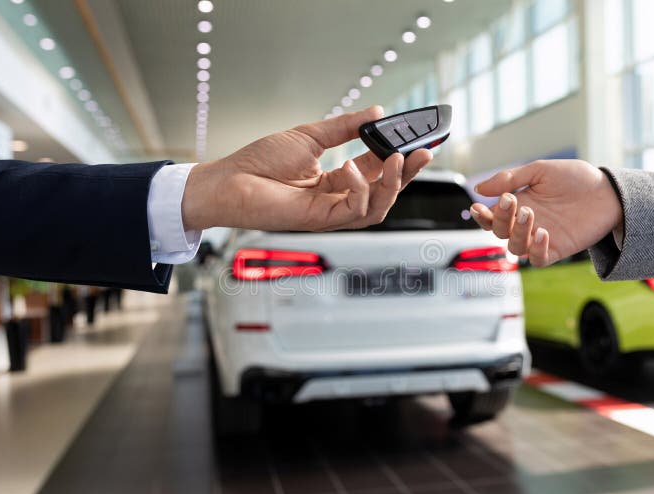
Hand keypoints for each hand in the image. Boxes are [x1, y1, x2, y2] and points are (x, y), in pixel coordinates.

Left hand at [182, 106, 431, 231]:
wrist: (230, 181)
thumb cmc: (260, 162)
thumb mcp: (311, 136)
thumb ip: (345, 127)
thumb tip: (377, 112)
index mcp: (335, 180)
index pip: (376, 170)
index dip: (399, 157)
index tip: (418, 141)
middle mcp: (336, 199)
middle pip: (384, 192)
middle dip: (407, 174)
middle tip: (424, 153)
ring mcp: (330, 213)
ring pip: (377, 207)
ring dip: (392, 184)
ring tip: (397, 159)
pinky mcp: (321, 221)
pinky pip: (354, 211)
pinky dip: (361, 190)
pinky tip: (353, 169)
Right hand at [470, 159, 623, 266]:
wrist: (608, 191)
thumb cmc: (576, 179)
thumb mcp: (541, 170)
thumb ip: (510, 178)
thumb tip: (479, 189)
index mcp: (518, 205)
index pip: (491, 217)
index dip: (481, 216)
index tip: (479, 207)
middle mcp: (525, 224)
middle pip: (499, 232)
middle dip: (500, 218)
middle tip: (512, 201)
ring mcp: (540, 238)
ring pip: (515, 247)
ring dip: (517, 232)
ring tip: (530, 214)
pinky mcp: (557, 249)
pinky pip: (538, 259)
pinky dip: (536, 249)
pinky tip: (543, 233)